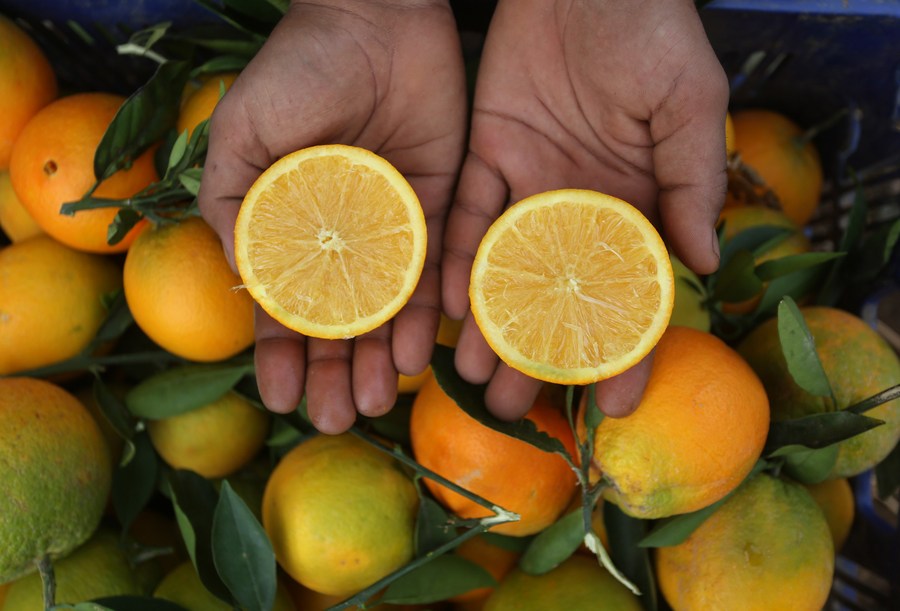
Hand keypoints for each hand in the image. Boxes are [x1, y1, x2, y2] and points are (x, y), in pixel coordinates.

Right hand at [198, 0, 466, 432]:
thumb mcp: (245, 133)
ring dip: (377, 356)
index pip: (287, 301)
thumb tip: (244, 281)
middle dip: (333, 371)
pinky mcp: (442, 204)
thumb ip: (235, 204)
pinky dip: (427, 311)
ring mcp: (395, 224)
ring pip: (389, 306)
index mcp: (294, 222)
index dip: (280, 353)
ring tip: (374, 402)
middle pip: (340, 317)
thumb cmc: (299, 68)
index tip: (278, 400)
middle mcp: (346, 233)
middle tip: (335, 419)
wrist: (377, 16)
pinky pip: (437, 268)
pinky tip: (416, 352)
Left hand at [442, 0, 728, 419]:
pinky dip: (454, 258)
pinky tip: (446, 306)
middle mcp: (577, 206)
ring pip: (504, 269)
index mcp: (634, 204)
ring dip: (486, 322)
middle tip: (516, 407)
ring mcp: (529, 185)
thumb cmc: (653, 35)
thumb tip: (702, 265)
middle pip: (555, 297)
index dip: (626, 350)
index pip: (629, 294)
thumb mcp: (689, 105)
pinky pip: (467, 216)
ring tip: (470, 376)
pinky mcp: (486, 155)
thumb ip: (693, 181)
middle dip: (537, 354)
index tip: (619, 406)